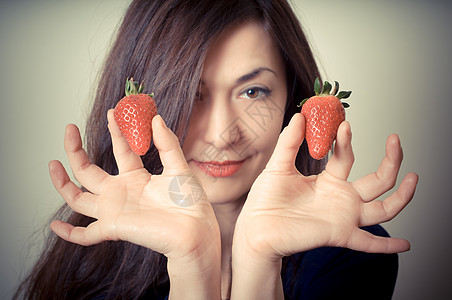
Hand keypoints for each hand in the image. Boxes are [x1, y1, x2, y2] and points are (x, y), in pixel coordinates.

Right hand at [49, 110, 219, 260]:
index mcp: (136, 178)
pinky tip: (55, 226)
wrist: (195, 230)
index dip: (115, 131)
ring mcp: (114, 210)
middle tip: (69, 128)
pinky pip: (86, 235)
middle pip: (88, 171)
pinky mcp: (114, 228)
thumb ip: (167, 144)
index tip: (113, 112)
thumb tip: (156, 118)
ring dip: (62, 183)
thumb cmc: (190, 203)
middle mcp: (121, 193)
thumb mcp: (178, 167)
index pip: (120, 150)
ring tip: (52, 162)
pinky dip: (69, 233)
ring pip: (78, 199)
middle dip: (76, 150)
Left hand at [234, 113, 417, 260]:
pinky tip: (406, 245)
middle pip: (377, 181)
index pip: (347, 157)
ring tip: (413, 177)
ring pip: (383, 209)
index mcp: (327, 181)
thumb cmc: (265, 200)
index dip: (346, 140)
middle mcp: (340, 198)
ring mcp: (343, 217)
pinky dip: (387, 247)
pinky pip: (368, 243)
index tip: (343, 123)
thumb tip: (300, 115)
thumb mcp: (278, 166)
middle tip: (395, 140)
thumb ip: (290, 142)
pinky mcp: (338, 234)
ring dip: (402, 196)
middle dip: (391, 160)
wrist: (255, 228)